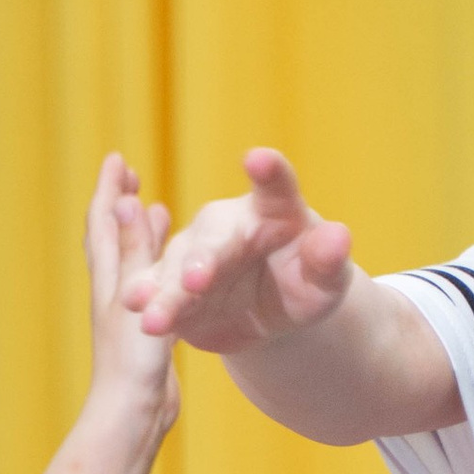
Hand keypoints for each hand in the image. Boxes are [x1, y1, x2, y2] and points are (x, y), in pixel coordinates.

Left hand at [82, 151, 180, 444]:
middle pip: (110, 237)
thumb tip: (124, 198)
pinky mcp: (141, 332)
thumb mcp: (138, 296)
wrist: (132, 414)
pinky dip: (154, 267)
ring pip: (129, 261)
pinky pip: (147, 287)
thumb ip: (133, 249)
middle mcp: (113, 292)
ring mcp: (126, 313)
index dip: (109, 189)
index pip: (104, 222)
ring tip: (152, 211)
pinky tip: (169, 271)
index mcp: (110, 279)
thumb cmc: (133, 361)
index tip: (118, 158)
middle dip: (118, 204)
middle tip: (130, 175)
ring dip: (137, 232)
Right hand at [122, 147, 355, 351]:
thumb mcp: (325, 279)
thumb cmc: (304, 282)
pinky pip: (157, 292)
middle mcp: (226, 226)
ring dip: (164, 290)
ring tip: (151, 312)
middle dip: (202, 258)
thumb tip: (338, 237)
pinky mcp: (172, 286)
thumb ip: (329, 259)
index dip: (268, 172)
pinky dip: (147, 300)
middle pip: (213, 238)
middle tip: (198, 279)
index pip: (275, 186)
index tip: (259, 161)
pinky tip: (136, 309)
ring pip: (176, 268)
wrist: (270, 313)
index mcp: (273, 210)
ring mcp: (194, 254)